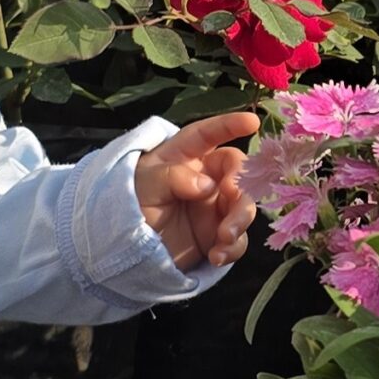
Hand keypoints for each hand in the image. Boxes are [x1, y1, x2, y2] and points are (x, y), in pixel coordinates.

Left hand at [135, 112, 260, 272]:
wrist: (125, 250)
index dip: (229, 125)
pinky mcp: (218, 235)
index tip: (252, 122)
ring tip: (224, 238)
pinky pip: (238, 239)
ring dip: (240, 221)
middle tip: (231, 201)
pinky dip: (232, 248)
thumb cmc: (131, 205)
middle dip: (241, 188)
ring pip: (244, 207)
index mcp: (185, 157)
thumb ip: (173, 177)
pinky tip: (216, 256)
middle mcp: (206, 178)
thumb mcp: (145, 185)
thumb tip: (207, 185)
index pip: (208, 135)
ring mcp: (214, 208)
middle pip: (237, 174)